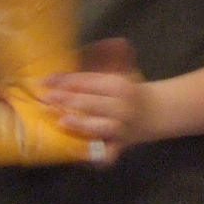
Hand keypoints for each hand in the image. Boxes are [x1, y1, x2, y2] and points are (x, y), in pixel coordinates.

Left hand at [42, 38, 153, 159]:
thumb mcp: (120, 73)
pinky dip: (95, 155)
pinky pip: (108, 153)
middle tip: (48, 98)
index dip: (66, 80)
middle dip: (69, 100)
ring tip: (62, 121)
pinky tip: (79, 153)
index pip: (89, 81)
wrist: (157, 112)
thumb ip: (101, 61)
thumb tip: (88, 48)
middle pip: (92, 102)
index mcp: (119, 86)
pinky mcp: (121, 145)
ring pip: (101, 126)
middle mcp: (121, 106)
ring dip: (81, 124)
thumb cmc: (131, 91)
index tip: (46, 81)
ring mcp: (121, 128)